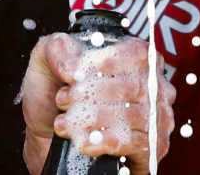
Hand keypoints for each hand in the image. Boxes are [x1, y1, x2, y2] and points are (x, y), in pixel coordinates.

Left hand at [21, 31, 174, 174]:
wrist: (45, 138)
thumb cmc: (52, 98)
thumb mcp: (46, 63)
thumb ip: (56, 49)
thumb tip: (71, 64)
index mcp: (133, 60)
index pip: (138, 53)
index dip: (110, 61)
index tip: (79, 73)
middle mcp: (150, 88)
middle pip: (135, 85)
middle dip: (94, 93)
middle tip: (64, 99)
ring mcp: (154, 120)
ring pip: (135, 116)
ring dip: (95, 118)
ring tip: (66, 121)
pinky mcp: (149, 150)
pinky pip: (138, 144)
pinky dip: (107, 141)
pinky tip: (85, 141)